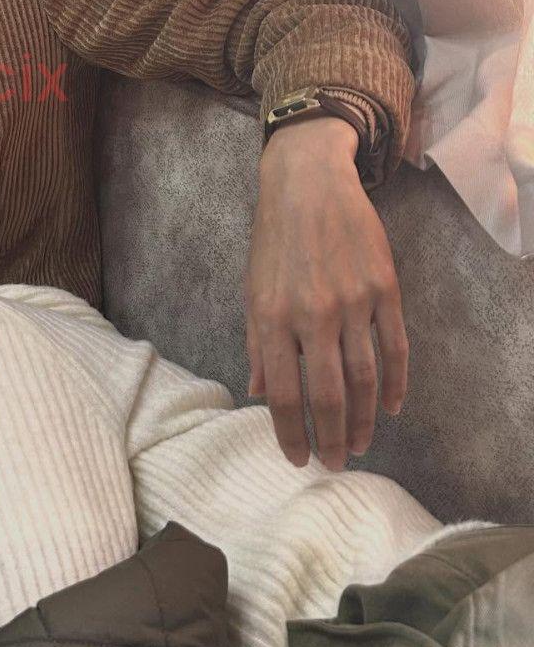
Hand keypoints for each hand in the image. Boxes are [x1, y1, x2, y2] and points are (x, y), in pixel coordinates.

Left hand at [244, 116, 407, 471]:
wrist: (308, 183)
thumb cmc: (273, 240)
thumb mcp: (252, 290)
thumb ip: (258, 343)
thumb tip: (257, 393)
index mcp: (273, 317)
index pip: (284, 393)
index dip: (291, 433)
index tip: (297, 459)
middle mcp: (314, 314)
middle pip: (329, 395)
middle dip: (332, 438)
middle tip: (335, 464)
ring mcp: (353, 301)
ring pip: (366, 378)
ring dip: (365, 419)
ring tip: (360, 444)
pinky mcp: (385, 287)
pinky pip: (395, 347)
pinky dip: (396, 383)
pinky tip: (391, 407)